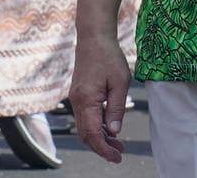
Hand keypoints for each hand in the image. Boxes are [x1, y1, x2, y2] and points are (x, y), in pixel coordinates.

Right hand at [69, 33, 130, 163]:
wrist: (93, 38)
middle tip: (120, 153)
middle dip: (102, 146)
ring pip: (84, 127)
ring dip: (99, 137)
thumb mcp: (120, 82)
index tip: (117, 157)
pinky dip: (96, 126)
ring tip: (117, 143)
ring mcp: (76, 98)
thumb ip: (116, 108)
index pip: (93, 134)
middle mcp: (77, 102)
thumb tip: (114, 132)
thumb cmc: (109, 57)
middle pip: (86, 134)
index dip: (104, 149)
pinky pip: (85, 117)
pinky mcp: (79, 94)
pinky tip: (109, 127)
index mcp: (86, 101)